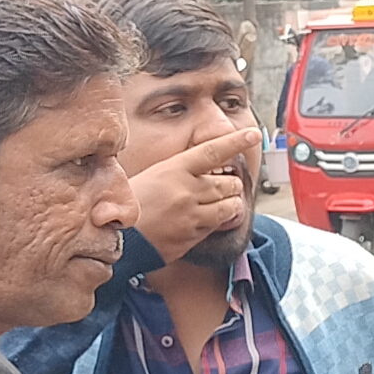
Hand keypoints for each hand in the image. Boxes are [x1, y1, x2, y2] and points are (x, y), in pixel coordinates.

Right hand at [130, 128, 261, 262]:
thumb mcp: (152, 176)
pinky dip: (219, 221)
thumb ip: (179, 172)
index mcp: (174, 169)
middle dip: (230, 185)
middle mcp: (187, 190)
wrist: (119, 239)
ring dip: (230, 204)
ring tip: (215, 205)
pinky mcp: (195, 235)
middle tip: (219, 188)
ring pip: (232, 205)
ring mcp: (193, 214)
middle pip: (229, 182)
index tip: (254, 134)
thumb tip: (202, 169)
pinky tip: (203, 220)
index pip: (212, 151)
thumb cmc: (131, 205)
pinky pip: (220, 224)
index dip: (235, 141)